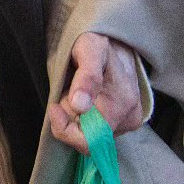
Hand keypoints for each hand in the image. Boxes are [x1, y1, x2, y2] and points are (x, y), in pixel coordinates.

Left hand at [47, 31, 142, 155]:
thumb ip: (86, 76)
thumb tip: (80, 106)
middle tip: (66, 94)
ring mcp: (129, 122)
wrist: (118, 42)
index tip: (54, 106)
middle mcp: (129, 118)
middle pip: (88, 140)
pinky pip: (98, 132)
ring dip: (76, 118)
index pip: (89, 141)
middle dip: (70, 119)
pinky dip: (85, 119)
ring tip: (77, 92)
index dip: (65, 129)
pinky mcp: (126, 123)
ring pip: (91, 136)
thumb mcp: (89, 49)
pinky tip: (86, 100)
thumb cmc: (99, 43)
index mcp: (122, 103)